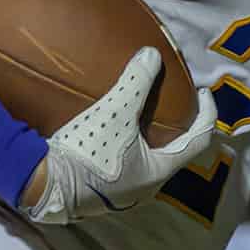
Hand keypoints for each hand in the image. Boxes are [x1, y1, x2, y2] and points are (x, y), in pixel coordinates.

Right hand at [23, 47, 217, 223]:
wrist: (42, 187)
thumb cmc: (87, 153)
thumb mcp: (114, 112)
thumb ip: (136, 82)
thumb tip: (152, 54)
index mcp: (159, 171)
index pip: (198, 141)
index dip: (207, 114)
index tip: (203, 93)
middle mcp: (147, 188)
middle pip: (174, 154)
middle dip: (178, 129)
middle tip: (175, 104)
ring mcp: (124, 195)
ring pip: (149, 163)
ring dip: (151, 140)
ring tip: (145, 117)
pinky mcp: (101, 195)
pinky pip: (127, 168)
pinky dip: (130, 149)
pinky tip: (115, 134)